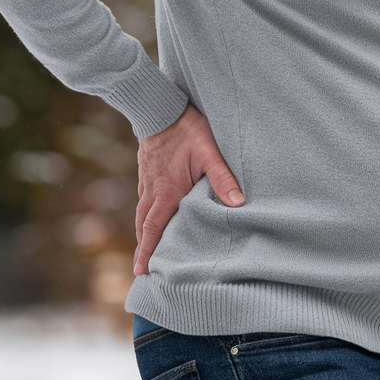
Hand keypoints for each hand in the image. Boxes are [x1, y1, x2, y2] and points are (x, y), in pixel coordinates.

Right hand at [133, 103, 244, 274]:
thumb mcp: (209, 152)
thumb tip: (238, 203)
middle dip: (144, 248)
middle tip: (143, 270)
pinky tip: (154, 214)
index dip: (147, 251)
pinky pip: (144, 199)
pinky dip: (146, 214)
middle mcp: (152, 190)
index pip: (154, 229)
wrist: (160, 107)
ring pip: (143, 212)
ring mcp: (147, 180)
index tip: (141, 272)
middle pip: (145, 225)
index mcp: (166, 192)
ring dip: (144, 232)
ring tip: (148, 247)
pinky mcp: (147, 171)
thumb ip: (223, 178)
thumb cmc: (187, 129)